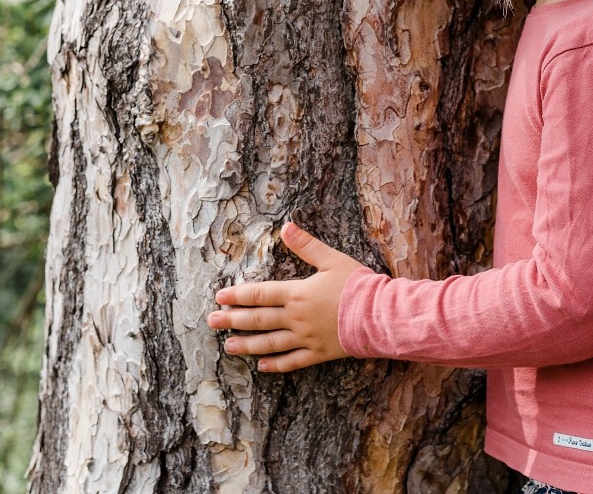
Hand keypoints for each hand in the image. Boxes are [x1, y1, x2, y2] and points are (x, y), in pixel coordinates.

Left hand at [206, 222, 366, 371]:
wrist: (381, 316)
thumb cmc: (357, 285)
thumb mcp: (331, 259)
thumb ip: (306, 245)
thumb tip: (286, 226)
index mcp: (296, 293)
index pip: (259, 294)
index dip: (237, 296)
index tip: (219, 298)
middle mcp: (296, 318)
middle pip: (258, 320)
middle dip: (233, 320)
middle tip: (211, 322)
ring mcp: (306, 338)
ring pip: (270, 344)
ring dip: (248, 345)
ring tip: (229, 346)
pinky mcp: (319, 353)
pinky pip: (294, 362)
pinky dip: (277, 365)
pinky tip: (263, 367)